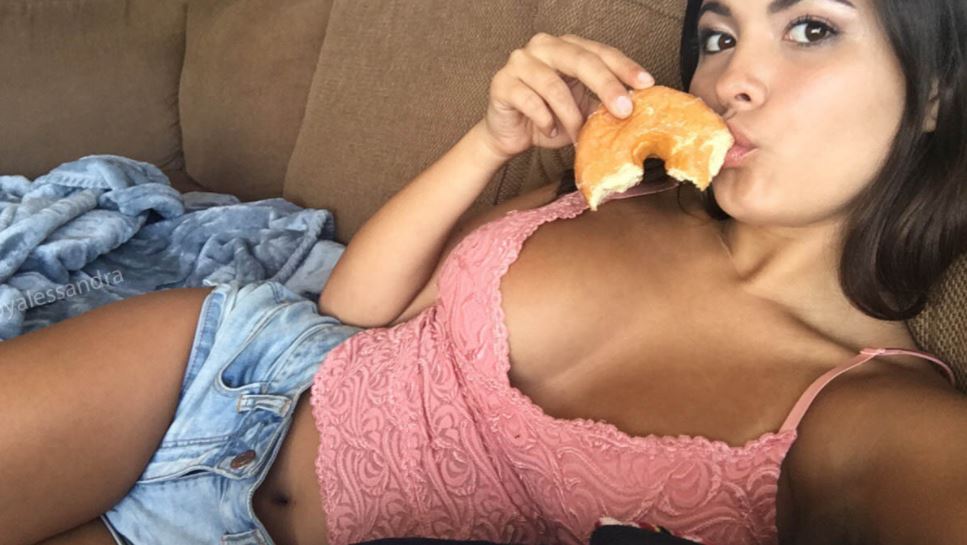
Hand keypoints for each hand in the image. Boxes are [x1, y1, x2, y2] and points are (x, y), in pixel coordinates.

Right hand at [480, 33, 654, 160]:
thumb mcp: (581, 110)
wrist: (510, 135)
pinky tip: (551, 131)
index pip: (600, 52)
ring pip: (553, 85)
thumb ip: (602, 104)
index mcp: (567, 48)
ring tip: (577, 133)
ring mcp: (520, 62)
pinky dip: (545, 120)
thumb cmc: (547, 119)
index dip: (624, 67)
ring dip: (570, 115)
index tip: (647, 83)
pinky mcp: (502, 83)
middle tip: (624, 110)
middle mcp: (543, 47)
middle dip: (606, 85)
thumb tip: (638, 109)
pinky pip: (529, 100)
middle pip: (580, 60)